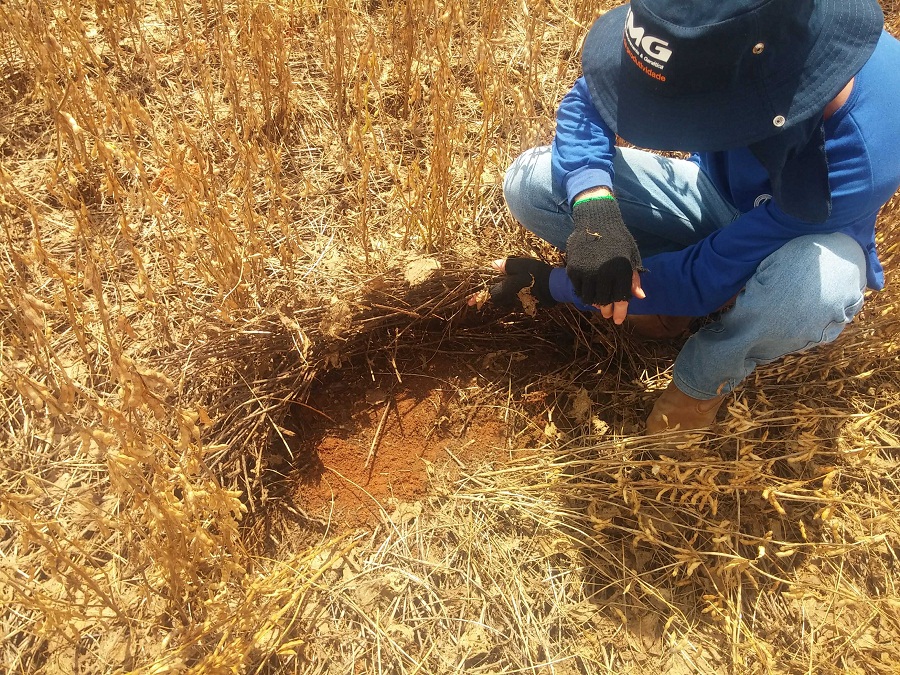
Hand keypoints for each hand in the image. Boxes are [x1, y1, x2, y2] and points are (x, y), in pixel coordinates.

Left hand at [467, 257, 556, 309]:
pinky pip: (515, 303)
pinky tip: (518, 292)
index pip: (489, 294)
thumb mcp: (521, 265)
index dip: (479, 297)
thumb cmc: (536, 274)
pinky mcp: (528, 305)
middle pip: (497, 301)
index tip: (469, 302)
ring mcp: (520, 304)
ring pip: (506, 303)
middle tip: (486, 293)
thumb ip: (506, 265)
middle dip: (491, 297)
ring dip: (502, 299)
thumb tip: (493, 265)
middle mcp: (511, 299)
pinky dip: (513, 299)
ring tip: (503, 291)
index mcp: (506, 289)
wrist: (554, 286)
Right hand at [566, 196, 642, 314]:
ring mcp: (587, 272)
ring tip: (598, 302)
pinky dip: (584, 292)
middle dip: (607, 310)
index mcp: (621, 270)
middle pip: (603, 302)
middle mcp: (603, 273)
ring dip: (594, 302)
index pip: (621, 299)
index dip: (620, 312)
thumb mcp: (631, 256)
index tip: (618, 320)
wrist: (596, 220)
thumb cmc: (618, 238)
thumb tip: (639, 297)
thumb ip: (634, 277)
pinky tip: (589, 291)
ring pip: (589, 298)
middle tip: (607, 313)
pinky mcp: (574, 269)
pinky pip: (578, 288)